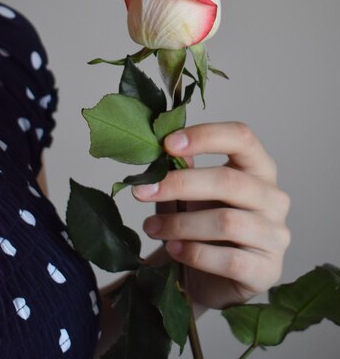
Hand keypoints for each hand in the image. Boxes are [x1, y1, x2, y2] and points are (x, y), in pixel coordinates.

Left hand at [132, 122, 290, 309]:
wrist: (206, 283)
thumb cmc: (200, 229)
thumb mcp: (187, 195)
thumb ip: (181, 172)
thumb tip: (164, 150)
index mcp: (258, 168)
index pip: (242, 137)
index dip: (205, 136)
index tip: (167, 144)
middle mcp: (274, 198)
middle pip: (229, 180)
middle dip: (181, 184)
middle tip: (142, 191)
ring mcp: (276, 235)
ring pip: (227, 222)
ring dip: (181, 224)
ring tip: (152, 227)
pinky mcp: (268, 270)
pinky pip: (230, 260)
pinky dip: (195, 253)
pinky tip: (173, 249)